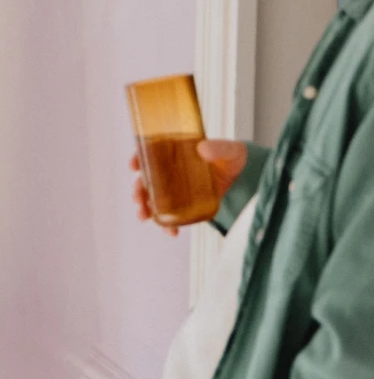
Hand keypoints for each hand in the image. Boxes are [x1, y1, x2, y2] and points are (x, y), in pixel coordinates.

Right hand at [129, 139, 246, 238]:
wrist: (245, 177)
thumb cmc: (232, 157)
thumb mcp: (228, 149)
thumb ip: (218, 147)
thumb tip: (202, 149)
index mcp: (175, 152)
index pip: (150, 153)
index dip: (138, 158)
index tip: (134, 166)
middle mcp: (172, 171)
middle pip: (147, 179)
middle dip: (138, 189)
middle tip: (137, 197)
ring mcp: (178, 189)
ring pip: (154, 198)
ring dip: (145, 207)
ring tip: (144, 215)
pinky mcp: (187, 205)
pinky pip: (172, 215)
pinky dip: (168, 225)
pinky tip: (171, 231)